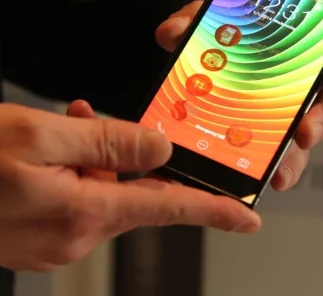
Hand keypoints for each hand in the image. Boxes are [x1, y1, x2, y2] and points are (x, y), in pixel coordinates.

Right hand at [0, 103, 259, 271]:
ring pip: (103, 188)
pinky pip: (79, 196)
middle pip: (133, 189)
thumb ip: (108, 142)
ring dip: (95, 155)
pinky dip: (77, 168)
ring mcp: (57, 236)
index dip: (215, 212)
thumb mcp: (40, 133)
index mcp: (85, 211)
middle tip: (96, 119)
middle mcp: (76, 232)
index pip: (171, 209)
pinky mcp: (41, 230)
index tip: (247, 219)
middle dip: (126, 154)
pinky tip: (56, 146)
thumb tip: (159, 150)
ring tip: (69, 122)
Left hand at [156, 0, 322, 190]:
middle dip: (322, 119)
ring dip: (299, 154)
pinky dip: (279, 165)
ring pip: (309, 134)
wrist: (214, 51)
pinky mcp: (275, 132)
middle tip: (305, 131)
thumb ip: (196, 19)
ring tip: (282, 170)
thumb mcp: (213, 21)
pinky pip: (286, 152)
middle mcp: (307, 80)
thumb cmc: (227, 32)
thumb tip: (173, 32)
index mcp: (305, 47)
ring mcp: (293, 109)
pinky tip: (268, 178)